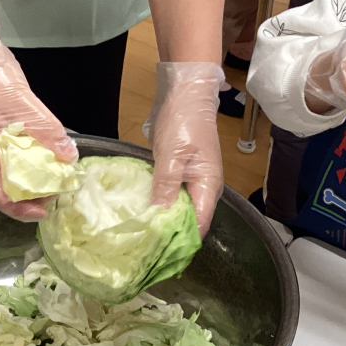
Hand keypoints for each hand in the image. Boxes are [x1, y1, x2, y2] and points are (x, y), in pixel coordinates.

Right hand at [0, 5, 75, 220]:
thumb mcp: (23, 101)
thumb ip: (46, 132)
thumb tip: (69, 158)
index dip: (21, 206)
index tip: (45, 208)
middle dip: (26, 196)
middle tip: (55, 193)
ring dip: (24, 182)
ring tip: (50, 182)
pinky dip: (18, 168)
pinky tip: (37, 165)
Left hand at [149, 62, 224, 233]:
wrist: (185, 92)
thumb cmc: (183, 122)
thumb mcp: (172, 155)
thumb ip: (166, 187)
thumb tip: (160, 218)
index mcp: (208, 187)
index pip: (198, 225)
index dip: (180, 240)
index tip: (156, 253)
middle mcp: (203, 188)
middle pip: (189, 220)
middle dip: (168, 233)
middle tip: (141, 245)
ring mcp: (192, 180)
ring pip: (178, 209)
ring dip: (161, 218)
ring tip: (137, 231)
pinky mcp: (180, 172)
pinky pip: (170, 195)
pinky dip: (158, 202)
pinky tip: (140, 209)